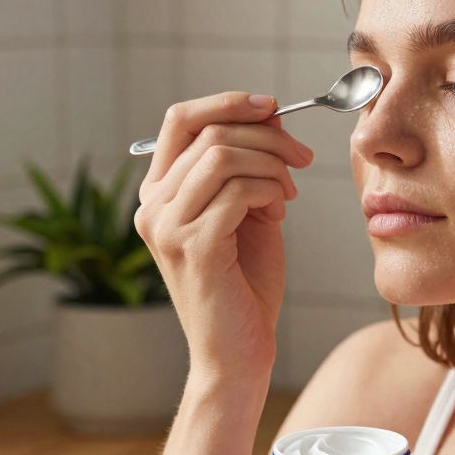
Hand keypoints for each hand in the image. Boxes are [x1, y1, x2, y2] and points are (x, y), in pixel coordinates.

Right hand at [133, 92, 314, 383]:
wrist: (238, 353)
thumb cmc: (245, 285)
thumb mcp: (249, 211)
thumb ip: (250, 166)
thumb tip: (271, 115)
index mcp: (159, 193)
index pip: (180, 119)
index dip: (227, 102)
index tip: (272, 106)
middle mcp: (153, 206)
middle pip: (209, 132)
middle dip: (266, 135)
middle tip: (302, 157)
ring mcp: (167, 227)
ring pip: (223, 155)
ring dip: (271, 163)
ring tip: (290, 191)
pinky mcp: (193, 247)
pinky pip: (239, 191)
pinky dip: (271, 190)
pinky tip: (281, 212)